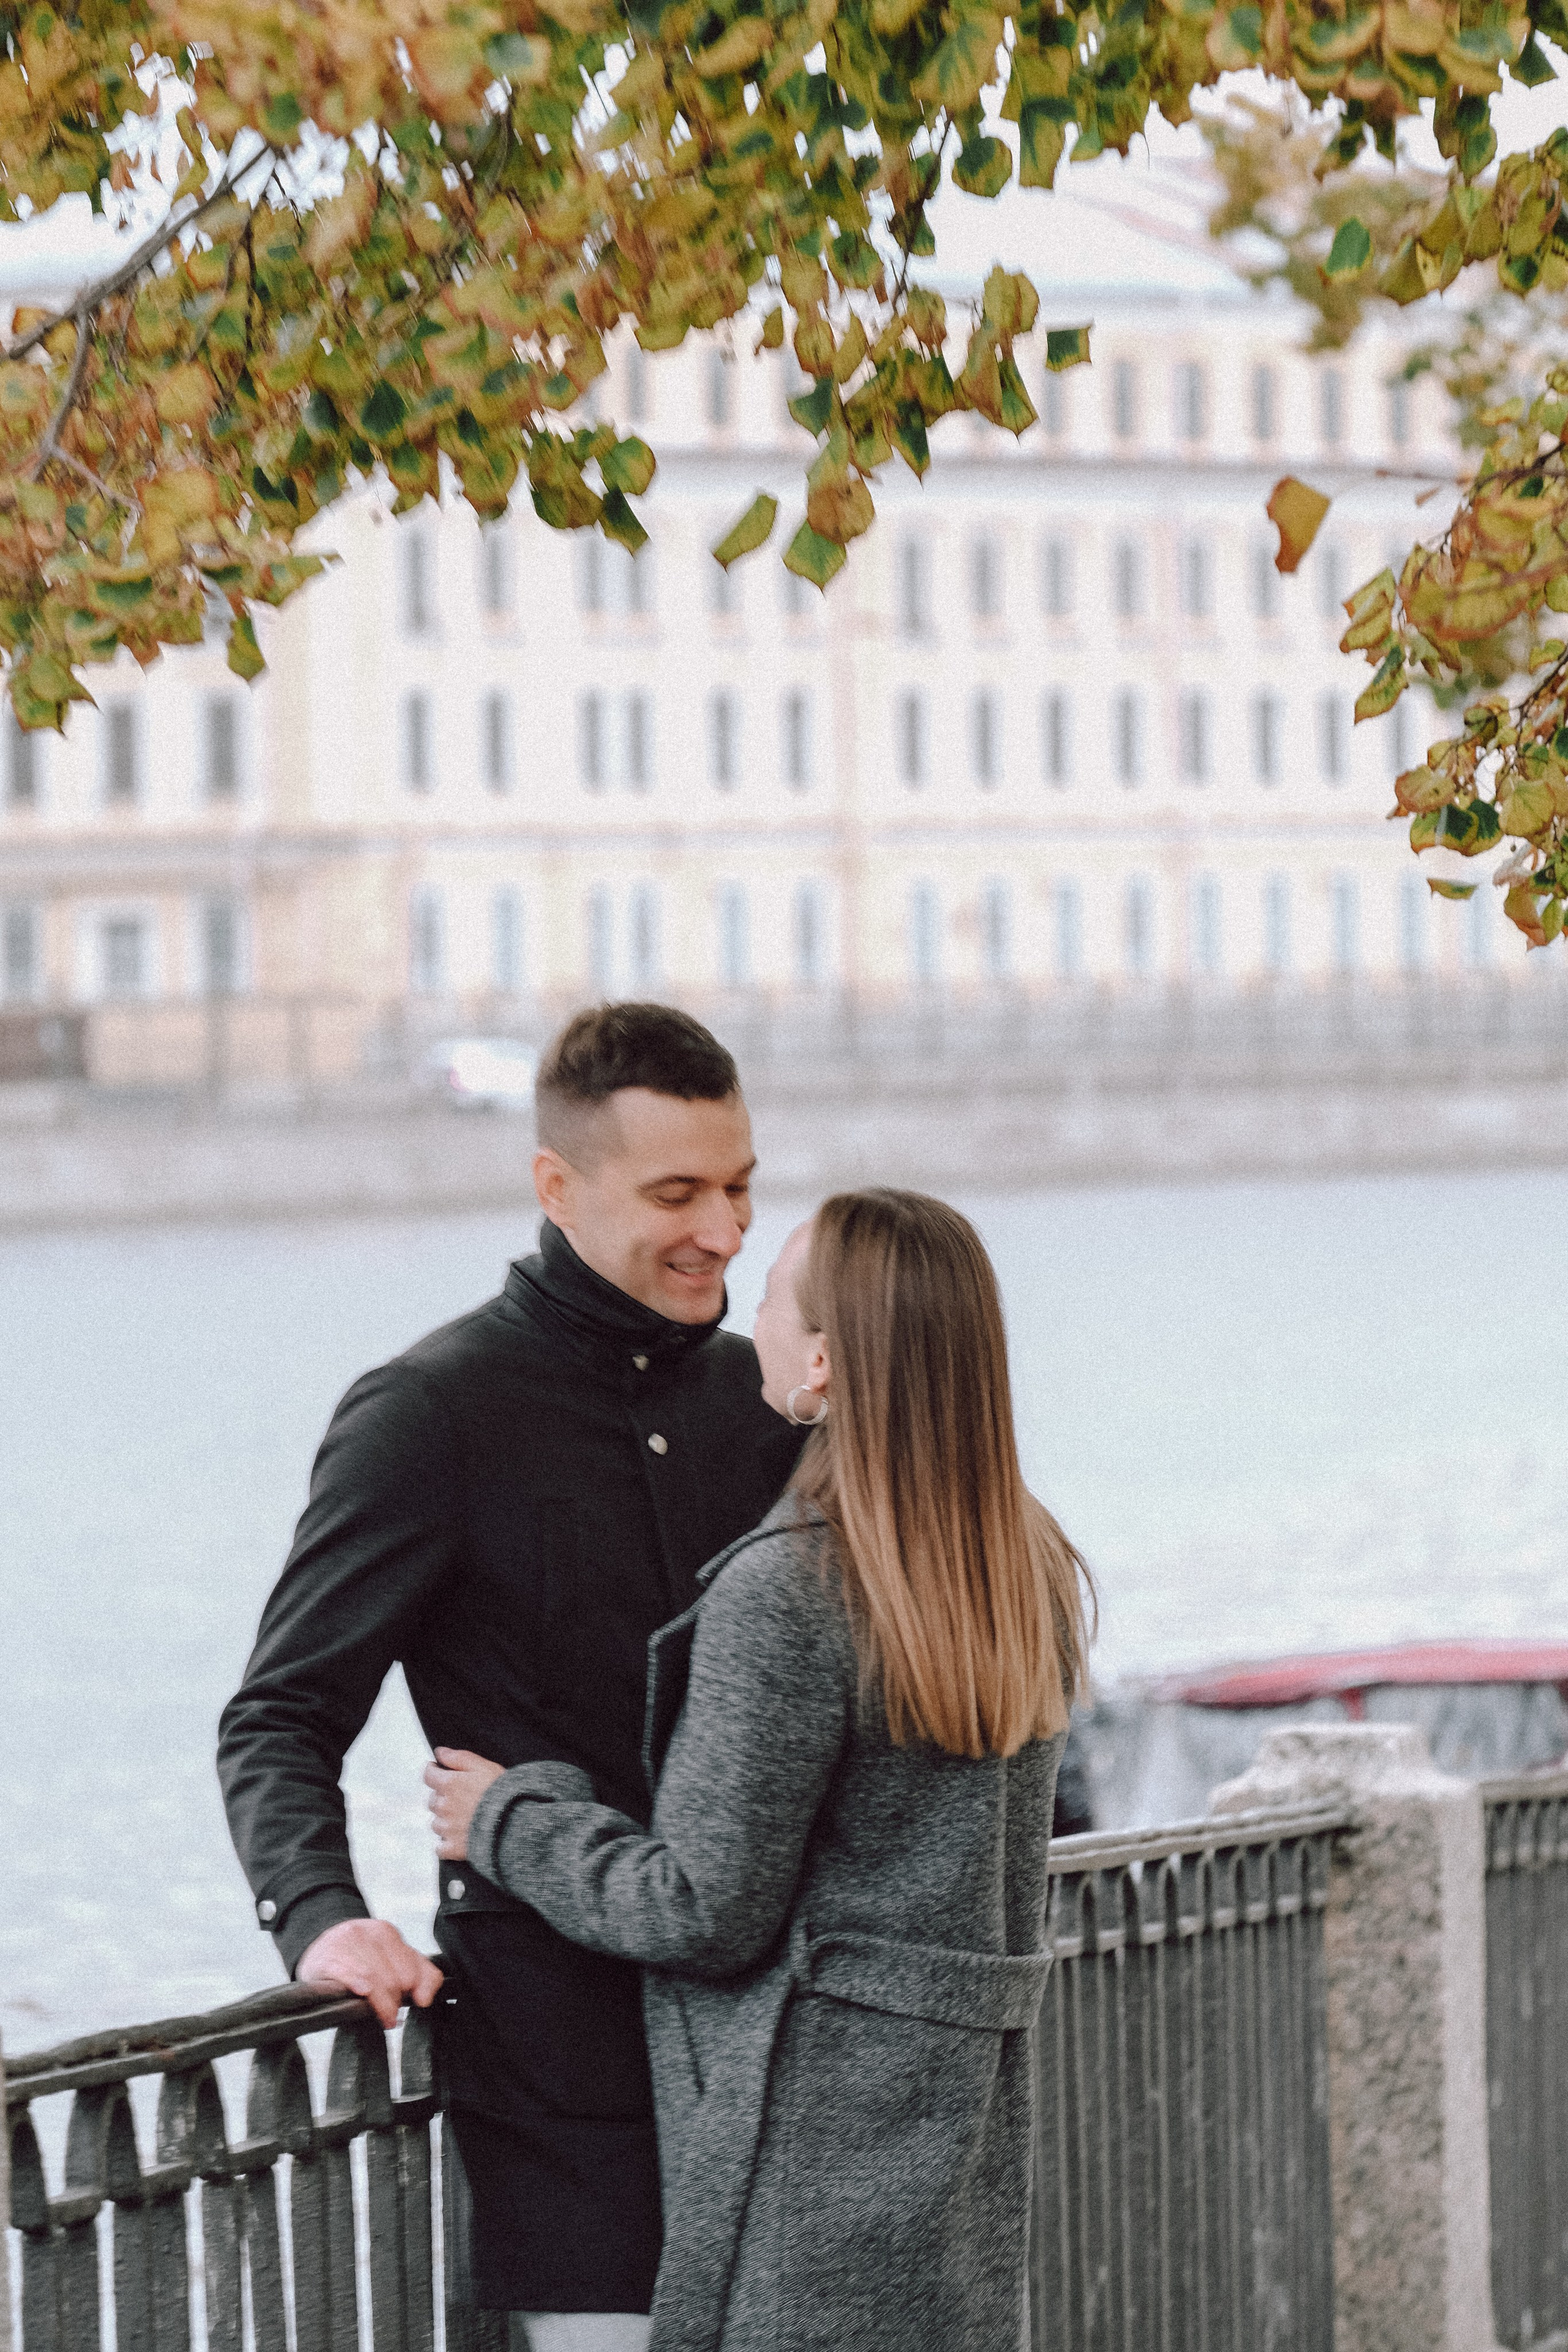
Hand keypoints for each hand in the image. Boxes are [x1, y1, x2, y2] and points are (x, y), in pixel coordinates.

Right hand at [295, 1918, 443, 2027]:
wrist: (319, 1947)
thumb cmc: (359, 1959)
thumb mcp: (391, 1960)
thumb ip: (421, 1975)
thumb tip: (425, 1999)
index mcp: (386, 1933)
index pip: (412, 1970)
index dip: (414, 1992)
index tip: (410, 2004)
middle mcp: (367, 1933)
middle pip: (394, 1978)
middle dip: (395, 2001)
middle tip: (391, 2015)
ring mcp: (345, 1944)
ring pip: (374, 1979)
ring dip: (380, 2004)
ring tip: (382, 2018)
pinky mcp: (327, 1959)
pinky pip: (347, 1974)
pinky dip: (358, 1985)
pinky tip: (362, 1995)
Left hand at [425, 1747, 504, 1861]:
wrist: (513, 1823)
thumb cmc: (502, 1792)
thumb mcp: (483, 1766)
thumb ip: (458, 1758)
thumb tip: (439, 1752)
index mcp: (449, 1784)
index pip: (428, 1775)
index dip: (433, 1772)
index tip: (438, 1771)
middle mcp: (444, 1807)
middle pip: (432, 1800)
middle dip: (442, 1797)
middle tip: (461, 1797)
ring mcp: (447, 1829)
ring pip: (436, 1823)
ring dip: (445, 1820)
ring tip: (464, 1818)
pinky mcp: (453, 1848)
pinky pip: (440, 1848)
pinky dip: (446, 1843)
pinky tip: (459, 1838)